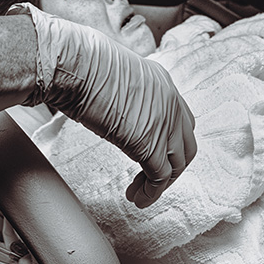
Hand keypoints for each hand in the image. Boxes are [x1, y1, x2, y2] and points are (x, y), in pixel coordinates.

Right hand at [22, 5, 197, 207]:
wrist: (77, 65)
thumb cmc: (82, 65)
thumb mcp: (113, 76)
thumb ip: (122, 94)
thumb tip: (106, 104)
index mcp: (162, 83)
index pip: (181, 118)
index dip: (169, 140)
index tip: (151, 153)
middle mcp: (171, 102)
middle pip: (185, 144)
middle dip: (171, 165)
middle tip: (148, 178)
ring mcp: (164, 123)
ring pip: (177, 164)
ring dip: (160, 184)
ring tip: (139, 193)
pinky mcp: (150, 144)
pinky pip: (160, 177)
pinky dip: (151, 192)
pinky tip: (137, 198)